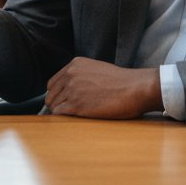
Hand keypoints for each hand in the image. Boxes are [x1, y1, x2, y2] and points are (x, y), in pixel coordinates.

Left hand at [44, 57, 161, 118]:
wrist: (133, 88)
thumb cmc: (120, 82)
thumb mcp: (97, 69)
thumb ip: (81, 75)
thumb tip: (71, 89)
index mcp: (75, 64)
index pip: (53, 83)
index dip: (56, 95)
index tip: (61, 103)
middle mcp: (70, 75)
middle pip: (51, 95)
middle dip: (57, 104)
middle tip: (67, 113)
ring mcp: (72, 89)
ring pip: (54, 105)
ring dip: (61, 113)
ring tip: (72, 117)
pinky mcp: (76, 105)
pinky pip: (59, 113)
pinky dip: (62, 119)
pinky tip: (73, 120)